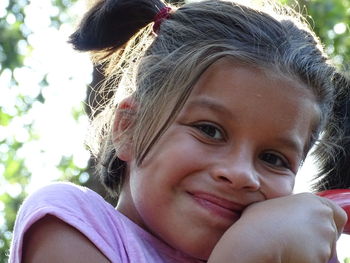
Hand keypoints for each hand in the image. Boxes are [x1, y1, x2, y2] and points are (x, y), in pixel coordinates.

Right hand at [208, 193, 346, 262]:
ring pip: (324, 248)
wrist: (258, 238)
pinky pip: (316, 259)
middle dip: (320, 238)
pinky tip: (290, 255)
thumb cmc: (258, 220)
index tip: (317, 230)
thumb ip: (286, 207)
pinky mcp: (322, 254)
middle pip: (332, 232)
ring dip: (311, 250)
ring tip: (289, 247)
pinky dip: (306, 259)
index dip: (329, 223)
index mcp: (311, 201)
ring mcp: (325, 236)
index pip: (337, 213)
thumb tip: (282, 213)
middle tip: (302, 242)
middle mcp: (323, 216)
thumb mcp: (271, 205)